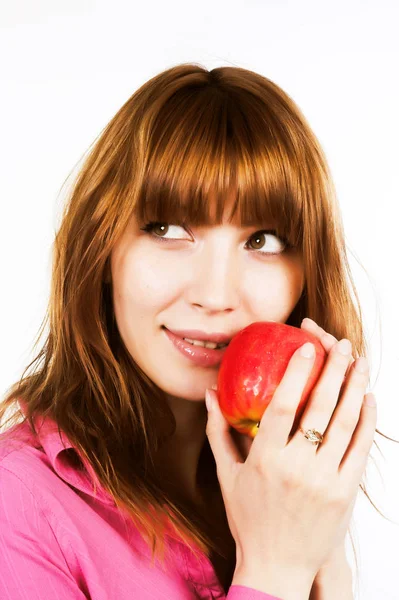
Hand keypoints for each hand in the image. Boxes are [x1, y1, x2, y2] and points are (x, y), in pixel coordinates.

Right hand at [206, 317, 375, 581]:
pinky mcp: (344, 493)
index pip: (281, 406)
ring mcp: (324, 480)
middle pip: (319, 408)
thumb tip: (210, 395)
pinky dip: (367, 422)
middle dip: (333, 370)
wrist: (277, 566)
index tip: (306, 346)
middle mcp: (296, 467)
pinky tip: (369, 399)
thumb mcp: (227, 475)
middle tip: (341, 345)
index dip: (295, 373)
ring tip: (360, 362)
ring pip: (345, 424)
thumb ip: (219, 432)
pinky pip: (360, 450)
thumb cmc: (248, 518)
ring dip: (355, 388)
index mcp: (264, 460)